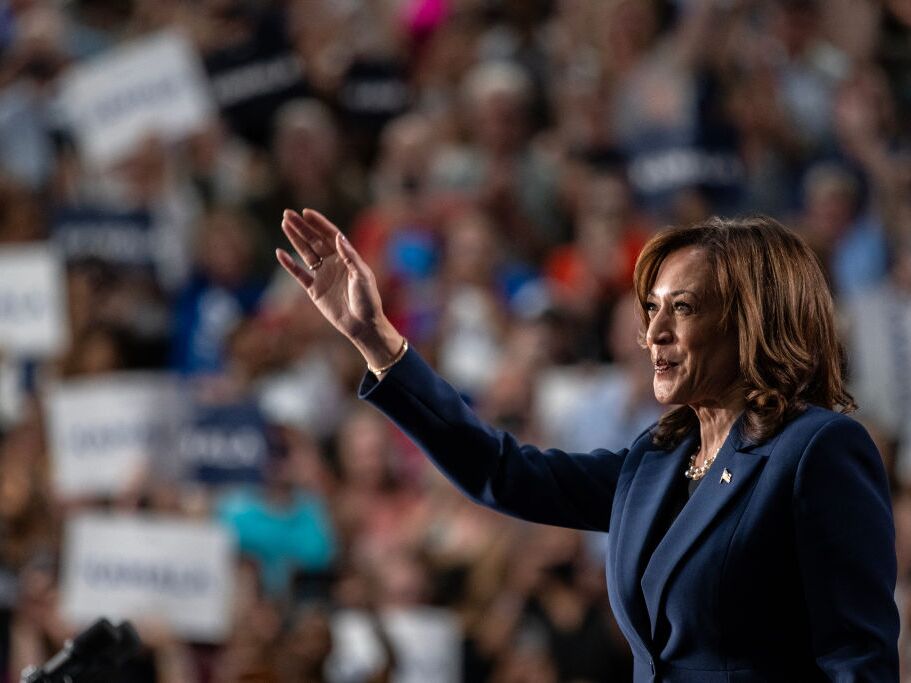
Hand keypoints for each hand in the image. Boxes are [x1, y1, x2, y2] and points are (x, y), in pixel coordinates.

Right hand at [277, 209, 402, 367]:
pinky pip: (299, 274)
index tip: (306, 212)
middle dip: (302, 227)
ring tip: (284, 225)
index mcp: (346, 257)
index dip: (319, 223)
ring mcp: (323, 276)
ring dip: (295, 239)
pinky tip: (280, 253)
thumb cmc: (368, 300)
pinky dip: (290, 265)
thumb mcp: (362, 276)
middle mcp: (333, 263)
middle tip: (288, 214)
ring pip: (305, 253)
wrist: (363, 324)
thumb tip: (338, 236)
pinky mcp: (314, 290)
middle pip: (314, 240)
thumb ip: (350, 256)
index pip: (330, 235)